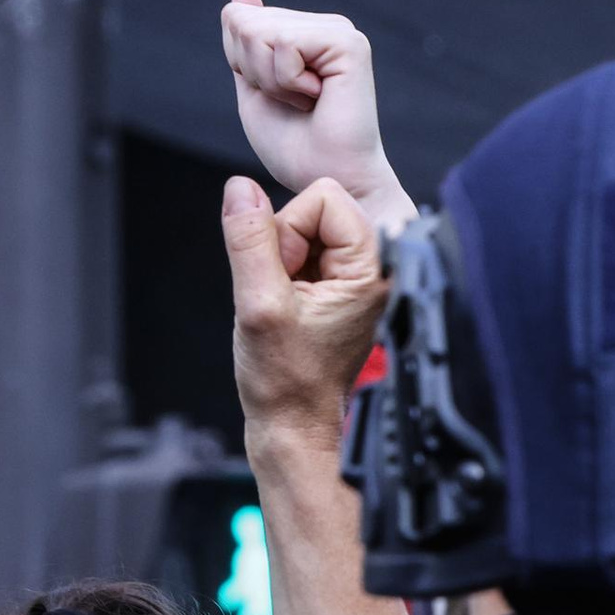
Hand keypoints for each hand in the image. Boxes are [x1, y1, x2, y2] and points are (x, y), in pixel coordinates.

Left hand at [221, 0, 414, 231]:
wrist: (328, 180)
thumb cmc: (294, 145)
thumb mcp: (253, 88)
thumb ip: (244, 44)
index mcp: (301, 32)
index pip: (236, 19)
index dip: (240, 63)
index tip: (275, 94)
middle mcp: (322, 25)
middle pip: (242, 22)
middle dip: (253, 71)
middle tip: (291, 101)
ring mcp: (338, 30)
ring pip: (259, 31)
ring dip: (271, 80)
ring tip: (304, 101)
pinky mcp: (347, 42)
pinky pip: (284, 43)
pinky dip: (286, 81)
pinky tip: (316, 98)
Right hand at [226, 172, 387, 456]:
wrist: (292, 426)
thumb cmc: (285, 381)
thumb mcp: (258, 304)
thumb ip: (249, 240)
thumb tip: (239, 189)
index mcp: (373, 269)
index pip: (323, 197)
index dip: (289, 232)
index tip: (285, 281)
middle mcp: (375, 268)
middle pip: (315, 208)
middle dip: (285, 246)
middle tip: (284, 297)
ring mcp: (357, 278)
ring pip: (304, 229)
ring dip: (282, 263)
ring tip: (286, 307)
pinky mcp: (339, 287)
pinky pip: (303, 251)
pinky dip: (285, 274)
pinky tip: (287, 308)